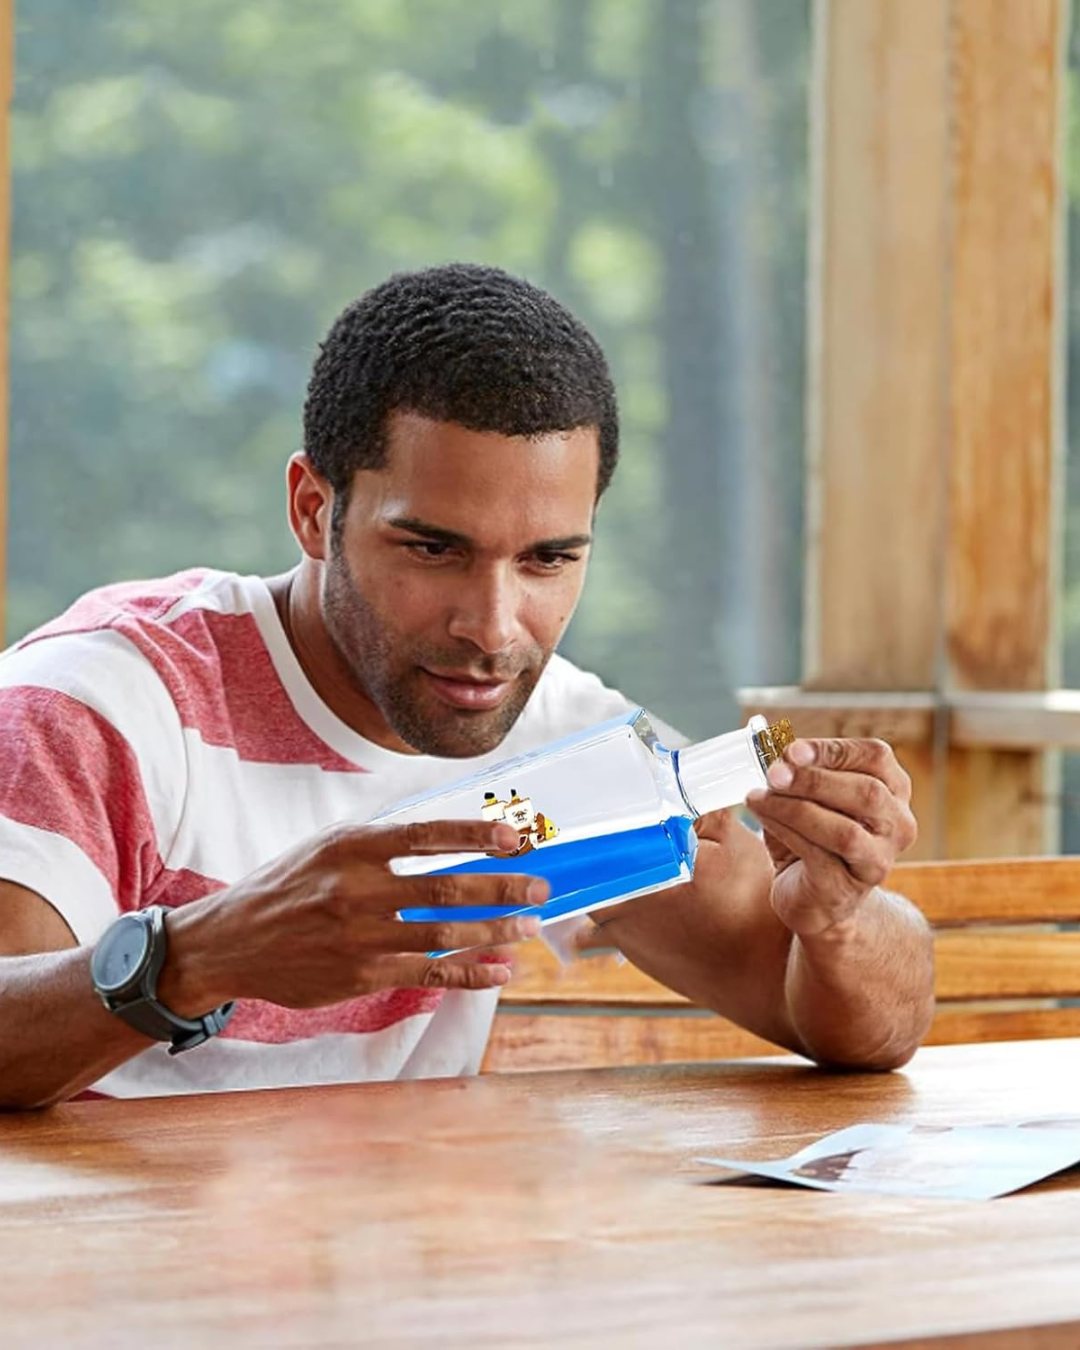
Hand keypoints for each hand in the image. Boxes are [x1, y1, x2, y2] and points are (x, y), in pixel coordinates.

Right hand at [164, 819, 546, 1011]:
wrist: (229, 942)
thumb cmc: (286, 888)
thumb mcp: (325, 848)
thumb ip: (380, 844)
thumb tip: (448, 838)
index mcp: (352, 846)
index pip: (428, 834)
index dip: (477, 834)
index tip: (516, 837)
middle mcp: (358, 888)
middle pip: (448, 885)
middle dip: (503, 886)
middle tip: (542, 887)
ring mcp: (360, 935)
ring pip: (445, 932)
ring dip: (496, 930)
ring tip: (529, 926)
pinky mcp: (360, 975)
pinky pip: (428, 973)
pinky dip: (469, 972)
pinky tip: (498, 970)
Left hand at [744, 738, 917, 938]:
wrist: (817, 900)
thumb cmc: (814, 839)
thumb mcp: (811, 798)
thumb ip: (799, 774)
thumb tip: (772, 751)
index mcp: (893, 790)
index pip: (876, 757)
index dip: (833, 750)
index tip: (792, 749)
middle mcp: (897, 825)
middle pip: (867, 792)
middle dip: (813, 780)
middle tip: (773, 773)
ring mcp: (879, 861)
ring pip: (845, 831)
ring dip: (795, 808)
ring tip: (759, 797)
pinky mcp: (849, 888)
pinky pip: (818, 855)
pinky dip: (785, 831)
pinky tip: (764, 818)